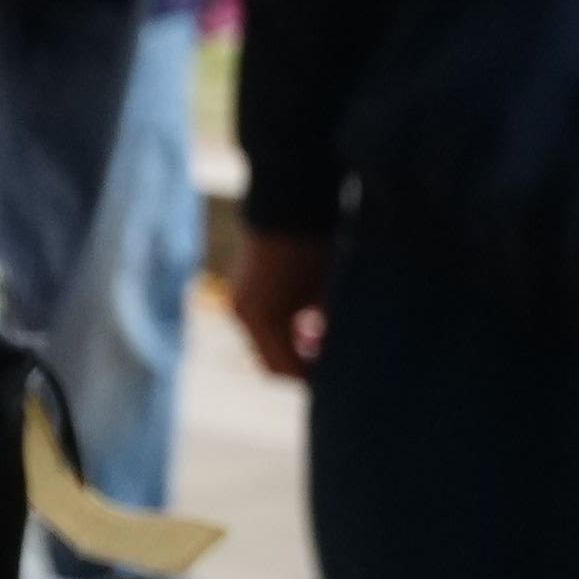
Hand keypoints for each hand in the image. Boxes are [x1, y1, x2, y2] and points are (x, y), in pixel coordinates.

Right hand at [220, 222, 339, 384]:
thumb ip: (330, 329)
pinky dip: (285, 328)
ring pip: (267, 341)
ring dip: (294, 345)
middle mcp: (243, 314)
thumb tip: (338, 357)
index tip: (338, 378)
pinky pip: (262, 323)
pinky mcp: (243, 288)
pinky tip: (309, 318)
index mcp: (262, 319)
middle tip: (334, 363)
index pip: (284, 369)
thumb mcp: (329, 292)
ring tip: (323, 337)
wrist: (289, 200)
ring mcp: (239, 300)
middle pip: (272, 359)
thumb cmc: (315, 246)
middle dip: (303, 364)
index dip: (312, 378)